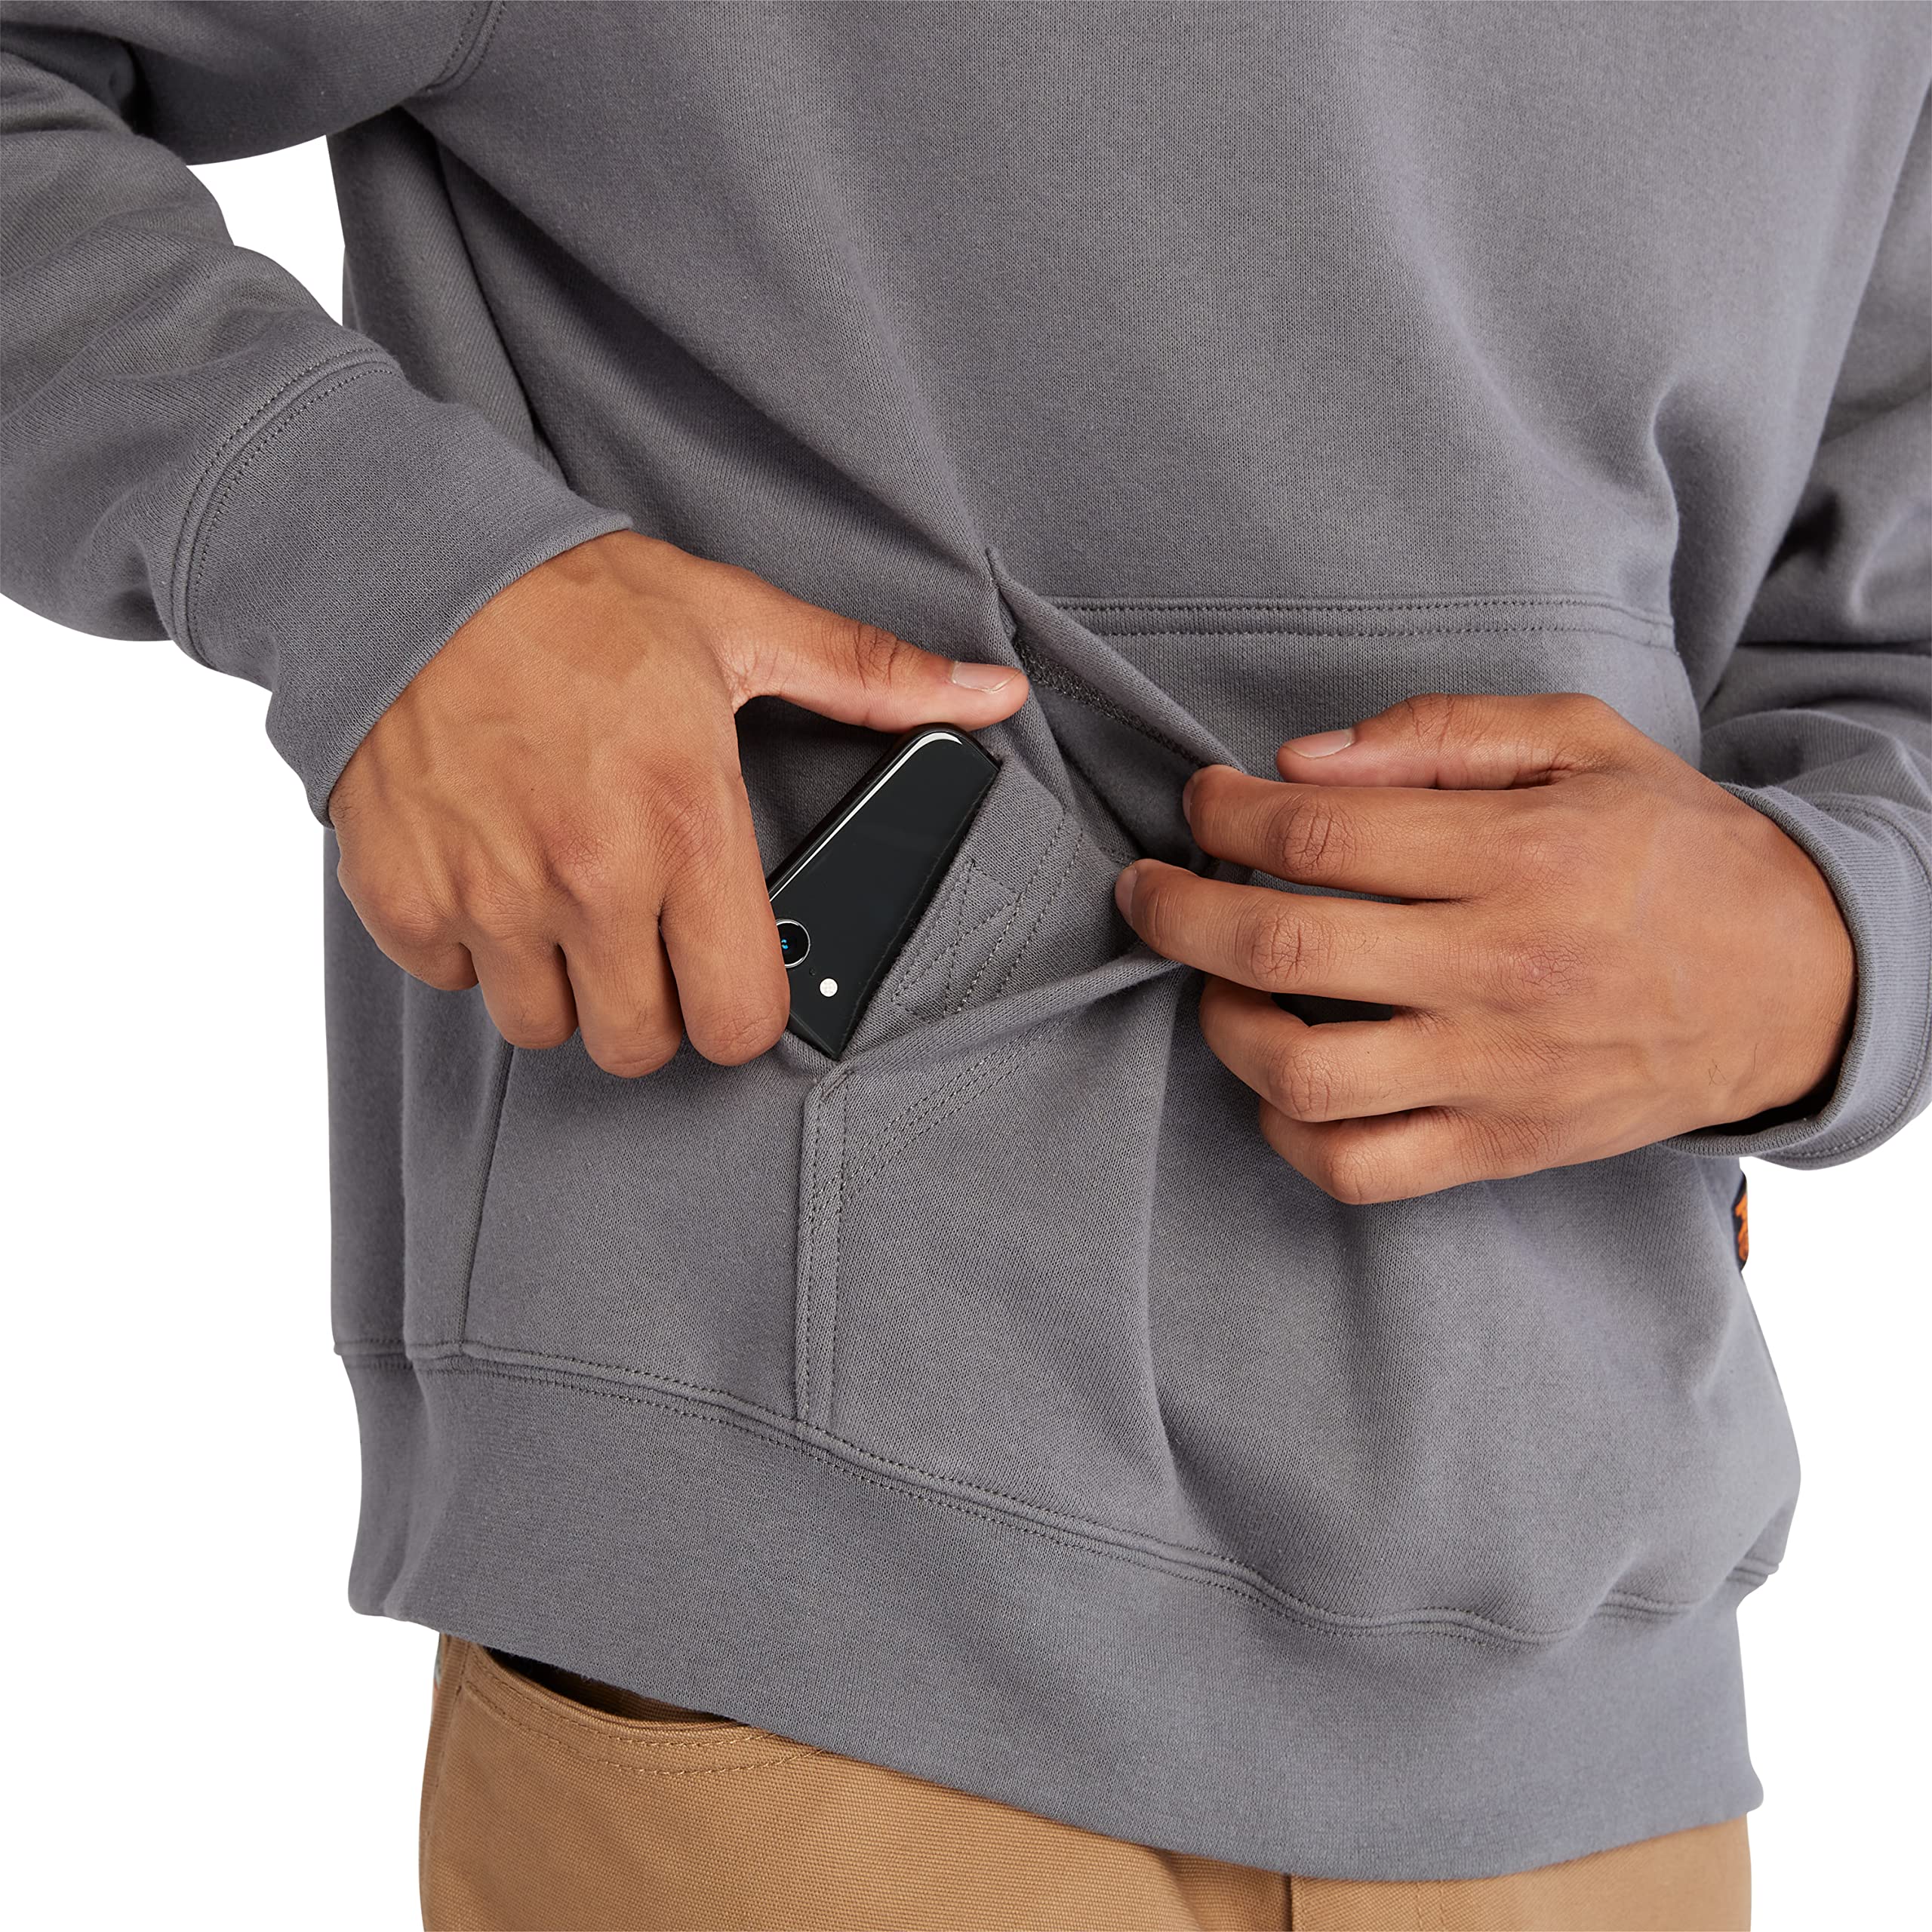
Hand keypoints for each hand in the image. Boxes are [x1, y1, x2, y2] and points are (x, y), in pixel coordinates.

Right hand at [327, 531, 1026, 1074]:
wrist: (412, 566)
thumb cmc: (576, 601)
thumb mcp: (737, 627)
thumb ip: (868, 678)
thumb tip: (991, 696)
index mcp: (688, 826)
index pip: (738, 1021)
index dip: (742, 1009)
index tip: (731, 973)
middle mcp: (592, 879)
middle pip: (638, 1045)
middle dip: (651, 1007)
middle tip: (646, 935)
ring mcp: (491, 897)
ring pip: (541, 1026)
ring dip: (560, 983)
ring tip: (566, 900)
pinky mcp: (405, 897)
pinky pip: (451, 980)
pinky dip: (469, 946)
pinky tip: (490, 872)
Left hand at [1113, 693, 1855, 1203]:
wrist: (1796, 983)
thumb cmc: (1674, 851)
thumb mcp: (1582, 744)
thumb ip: (1441, 732)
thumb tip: (1301, 761)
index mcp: (1519, 855)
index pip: (1321, 831)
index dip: (1227, 811)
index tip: (1203, 802)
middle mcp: (1500, 969)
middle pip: (1283, 943)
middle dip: (1178, 910)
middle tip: (1149, 888)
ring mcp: (1495, 1072)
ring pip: (1302, 1072)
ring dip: (1220, 1020)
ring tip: (1215, 979)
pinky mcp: (1498, 1145)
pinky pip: (1355, 1168)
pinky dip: (1285, 1131)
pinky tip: (1276, 1077)